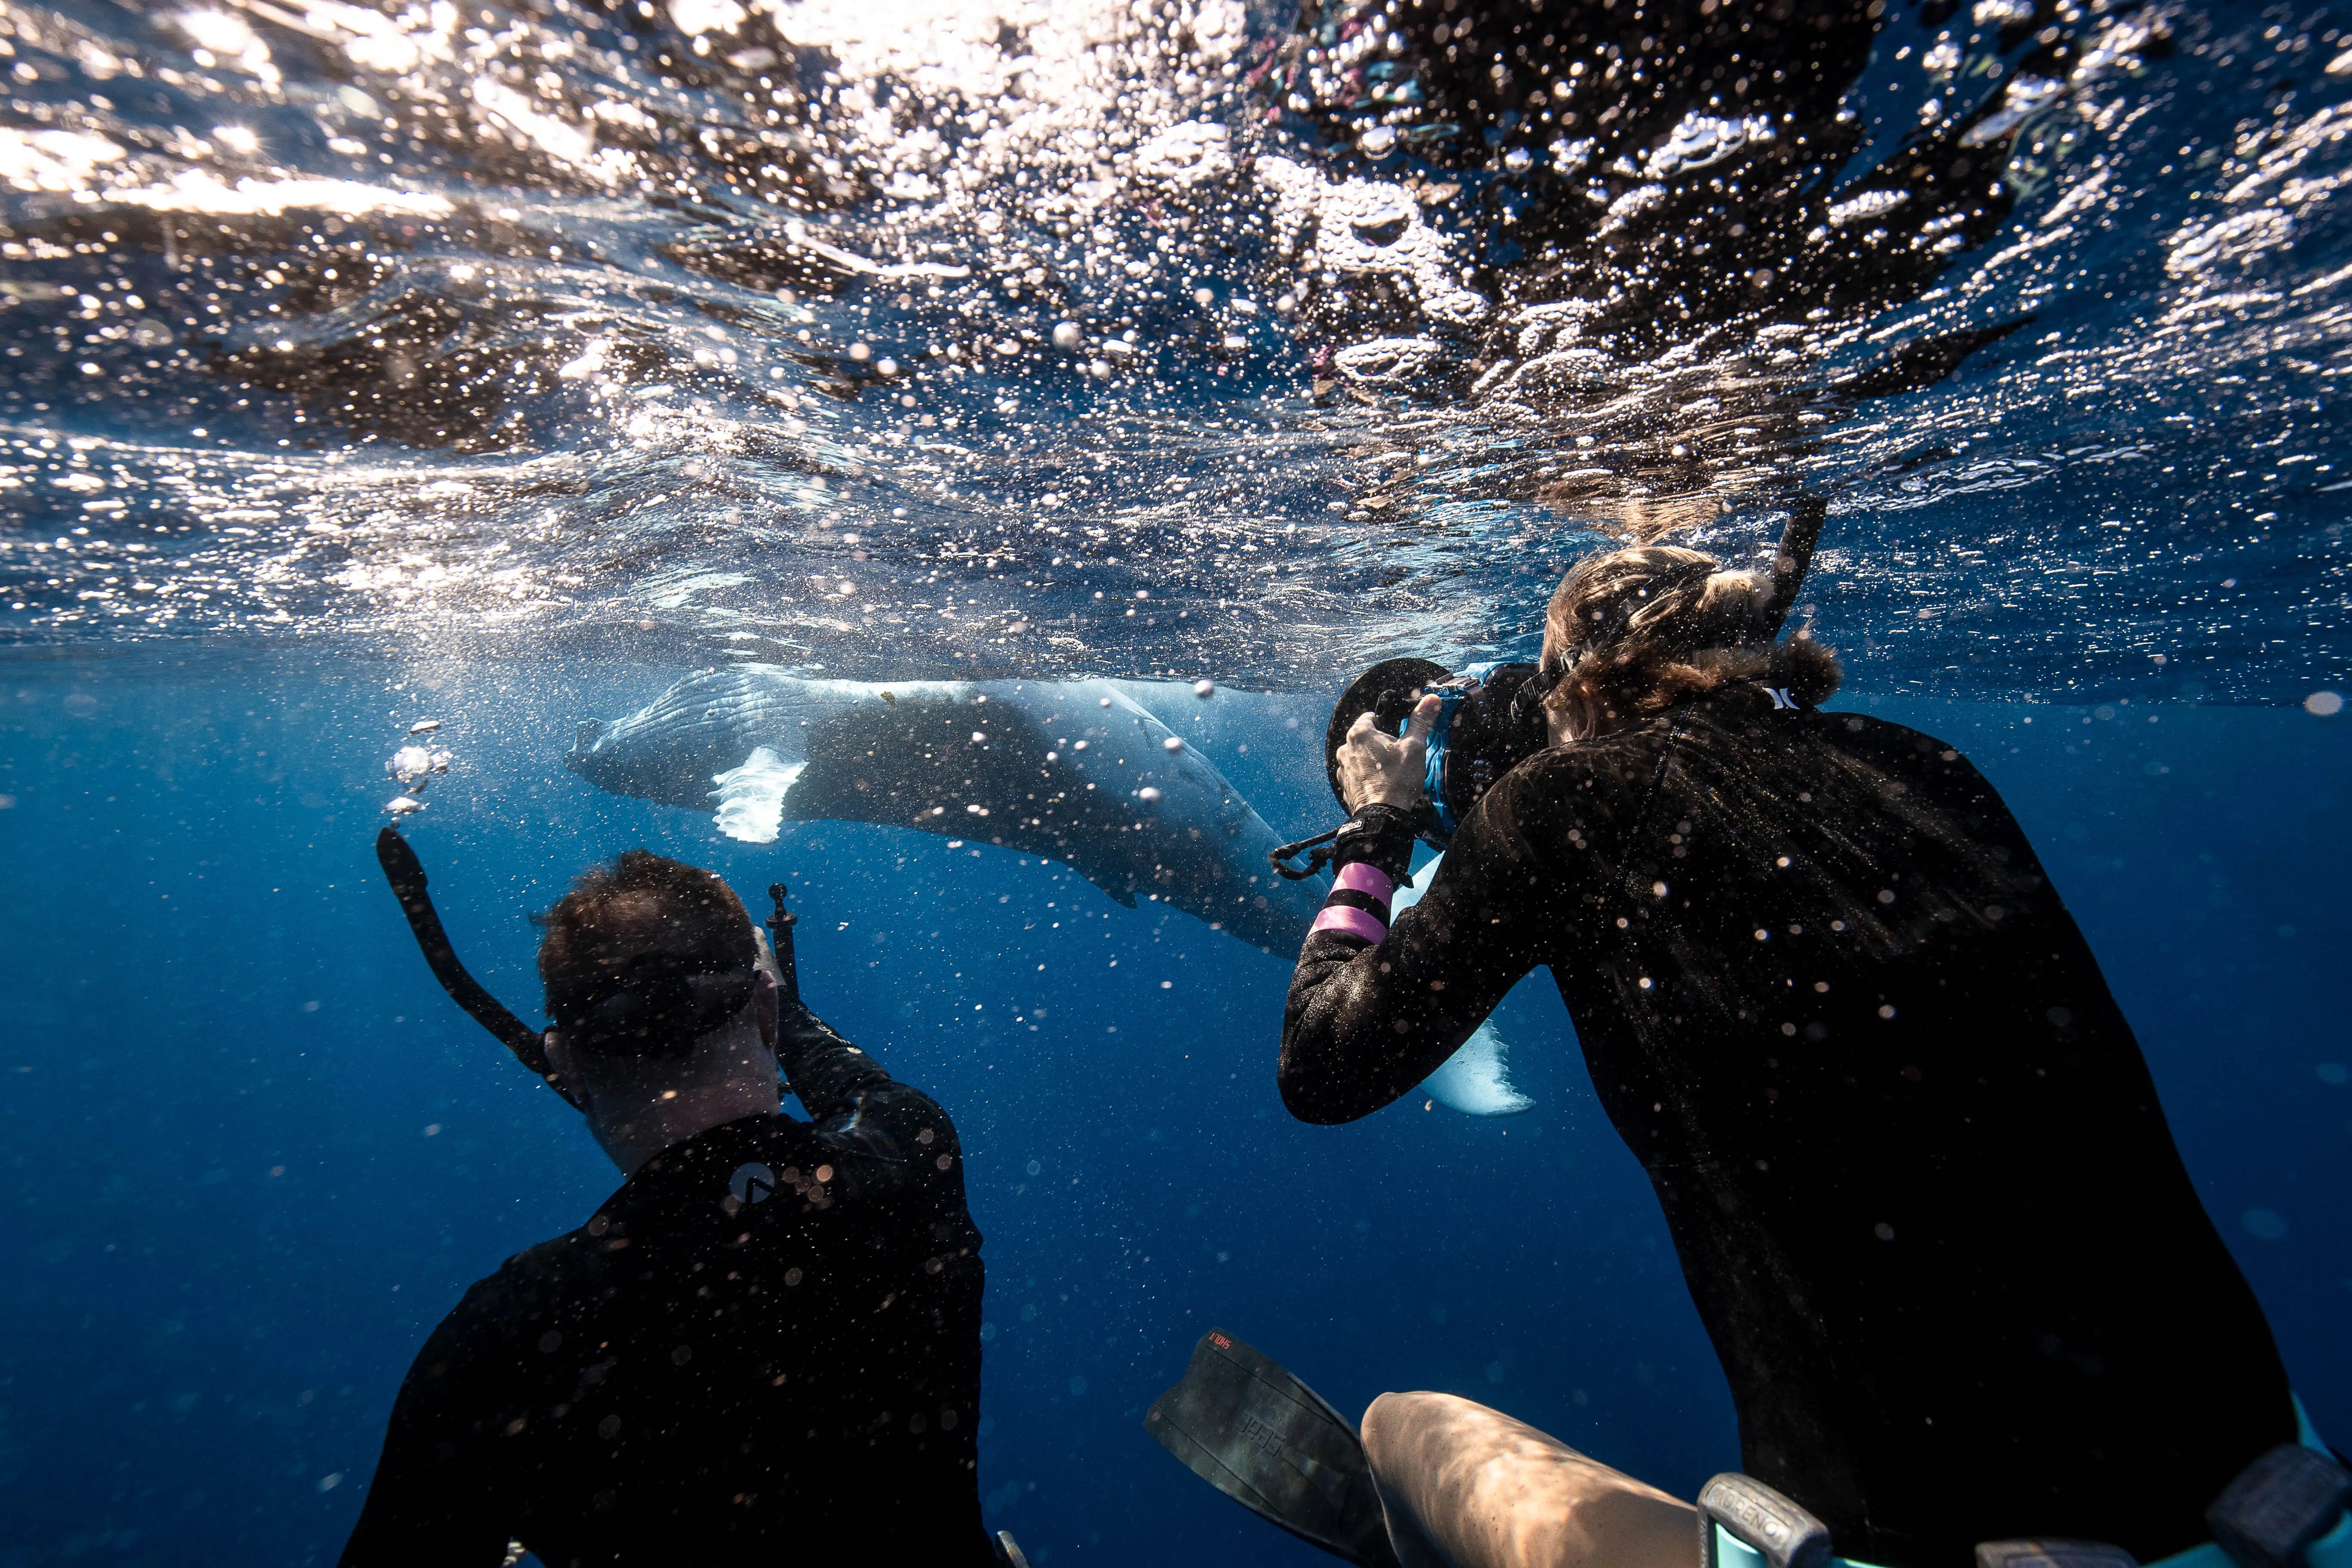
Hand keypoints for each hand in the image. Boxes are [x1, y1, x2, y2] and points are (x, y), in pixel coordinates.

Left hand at [1335, 693, 1441, 812]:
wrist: (1383, 816)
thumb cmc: (1397, 780)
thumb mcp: (1414, 747)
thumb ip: (1421, 721)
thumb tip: (1431, 700)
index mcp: (1359, 733)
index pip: (1371, 716)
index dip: (1387, 724)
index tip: (1398, 736)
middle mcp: (1345, 747)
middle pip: (1366, 737)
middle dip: (1381, 743)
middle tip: (1398, 757)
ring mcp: (1343, 767)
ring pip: (1361, 755)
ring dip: (1373, 760)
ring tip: (1390, 772)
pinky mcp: (1344, 784)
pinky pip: (1356, 773)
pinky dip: (1366, 775)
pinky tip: (1380, 783)